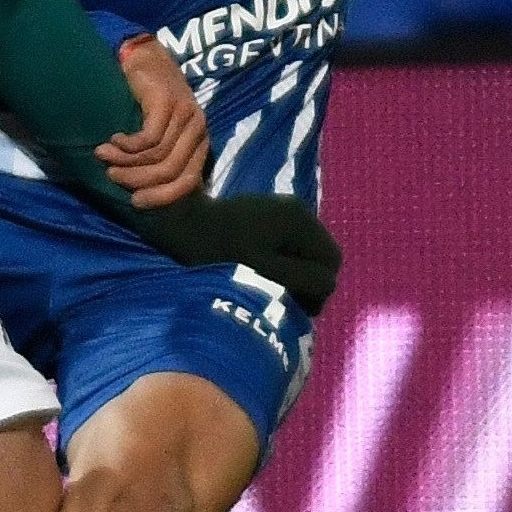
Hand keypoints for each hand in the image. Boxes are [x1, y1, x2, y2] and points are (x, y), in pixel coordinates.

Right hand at [95, 34, 207, 206]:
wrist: (142, 56)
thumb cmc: (147, 99)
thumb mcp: (158, 131)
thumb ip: (159, 158)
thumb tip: (144, 192)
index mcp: (199, 142)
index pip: (188, 181)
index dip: (162, 197)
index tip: (135, 201)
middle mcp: (198, 129)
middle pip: (171, 171)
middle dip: (138, 180)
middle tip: (112, 176)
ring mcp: (185, 114)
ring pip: (157, 156)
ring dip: (126, 162)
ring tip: (105, 156)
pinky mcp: (168, 103)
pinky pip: (148, 139)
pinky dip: (128, 146)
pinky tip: (114, 139)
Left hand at [139, 193, 343, 315]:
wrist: (180, 227)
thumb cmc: (222, 255)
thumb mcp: (269, 273)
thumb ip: (306, 280)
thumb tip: (328, 284)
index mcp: (302, 221)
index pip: (331, 262)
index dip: (317, 288)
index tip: (291, 302)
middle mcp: (298, 209)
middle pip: (318, 256)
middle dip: (305, 279)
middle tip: (277, 297)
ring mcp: (281, 209)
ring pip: (302, 252)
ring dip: (290, 272)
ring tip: (263, 284)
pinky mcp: (264, 215)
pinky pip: (285, 245)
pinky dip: (278, 262)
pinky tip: (255, 270)